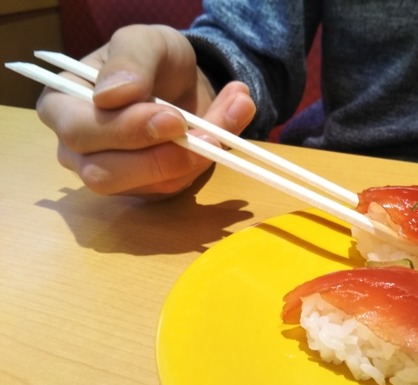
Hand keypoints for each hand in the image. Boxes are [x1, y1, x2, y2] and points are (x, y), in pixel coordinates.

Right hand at [36, 25, 255, 198]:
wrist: (183, 81)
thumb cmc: (151, 59)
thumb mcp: (145, 42)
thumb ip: (129, 61)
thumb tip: (110, 96)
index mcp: (63, 108)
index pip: (81, 133)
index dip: (126, 131)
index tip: (173, 118)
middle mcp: (80, 151)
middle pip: (105, 175)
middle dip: (162, 158)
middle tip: (208, 135)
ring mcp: (115, 176)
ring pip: (151, 186)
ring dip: (198, 157)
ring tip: (235, 112)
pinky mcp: (150, 189)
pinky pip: (180, 185)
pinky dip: (213, 157)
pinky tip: (231, 123)